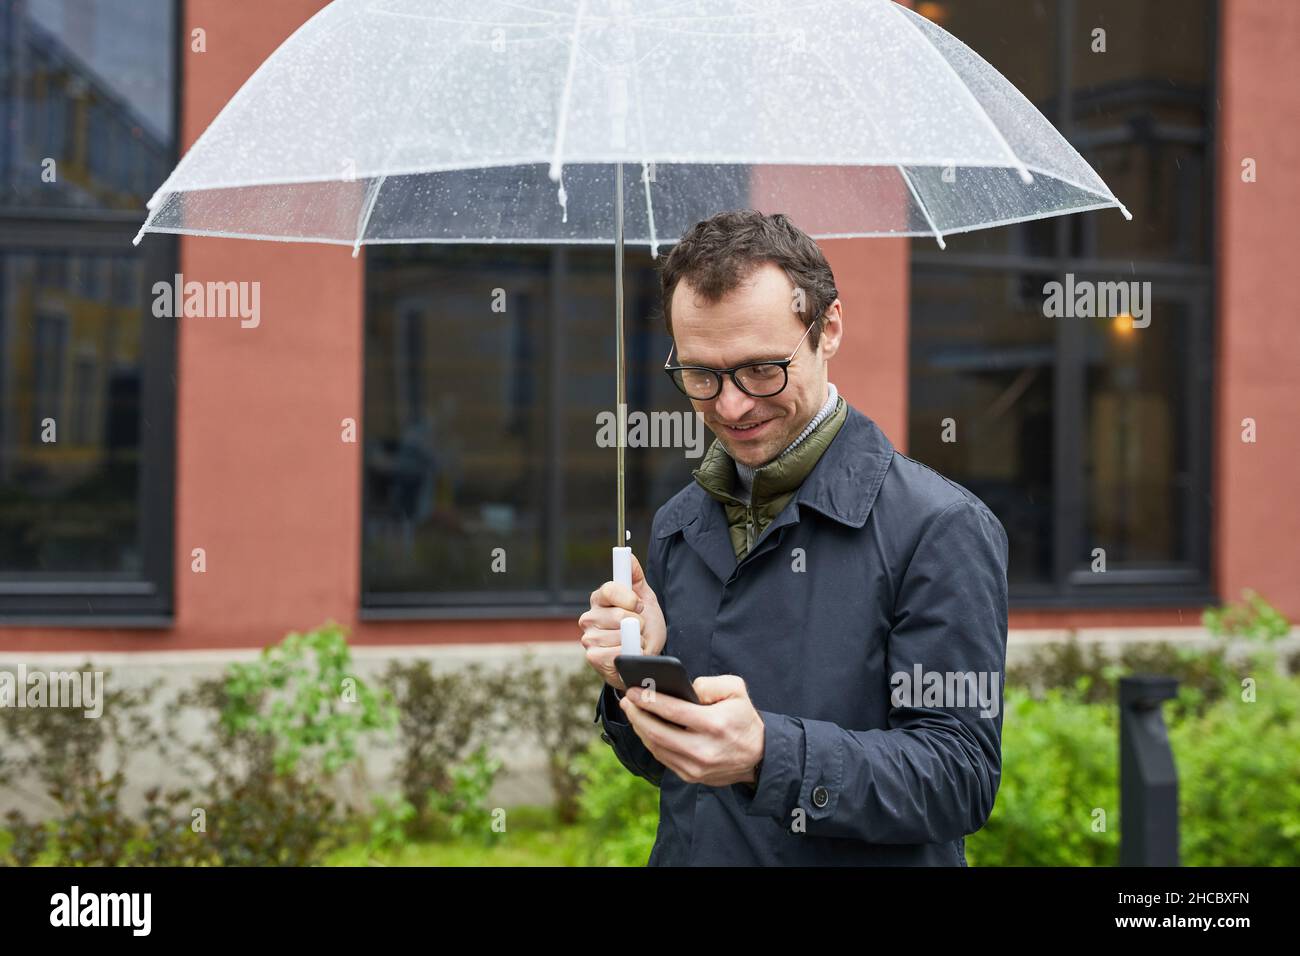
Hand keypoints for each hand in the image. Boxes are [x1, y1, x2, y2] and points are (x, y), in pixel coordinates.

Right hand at [578, 551, 666, 691]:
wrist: (647, 657)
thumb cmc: (644, 627)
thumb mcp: (645, 599)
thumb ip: (635, 577)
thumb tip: (627, 555)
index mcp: (600, 599)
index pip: (609, 589)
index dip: (629, 598)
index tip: (640, 606)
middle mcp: (589, 617)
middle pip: (618, 614)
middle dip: (637, 623)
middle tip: (639, 628)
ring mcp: (589, 638)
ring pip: (619, 635)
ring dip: (635, 640)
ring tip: (634, 642)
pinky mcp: (592, 657)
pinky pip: (616, 652)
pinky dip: (629, 654)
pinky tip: (628, 654)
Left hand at [619, 675, 764, 787]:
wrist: (758, 756)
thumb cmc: (744, 719)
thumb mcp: (736, 690)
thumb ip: (710, 684)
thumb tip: (684, 689)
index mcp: (714, 725)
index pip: (673, 711)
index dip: (648, 700)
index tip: (633, 690)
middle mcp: (703, 749)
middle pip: (657, 732)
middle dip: (637, 714)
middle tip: (627, 700)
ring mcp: (695, 767)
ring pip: (656, 747)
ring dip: (639, 728)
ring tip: (632, 712)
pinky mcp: (690, 776)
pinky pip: (662, 758)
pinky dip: (650, 742)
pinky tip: (644, 728)